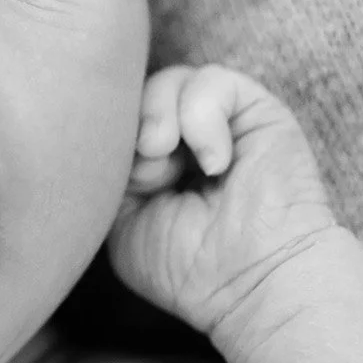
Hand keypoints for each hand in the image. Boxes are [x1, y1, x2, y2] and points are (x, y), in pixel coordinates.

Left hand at [107, 64, 337, 340]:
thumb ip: (107, 171)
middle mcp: (185, 137)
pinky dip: (202, 118)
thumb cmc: (189, 268)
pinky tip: (216, 165)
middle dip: (130, 122)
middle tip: (143, 171)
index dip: (105, 136)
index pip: (115, 117)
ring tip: (167, 160)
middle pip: (137, 90)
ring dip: (158, 115)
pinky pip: (213, 80)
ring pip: (171, 78)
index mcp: (152, 162)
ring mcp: (221, 122)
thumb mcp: (120, 221)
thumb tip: (105, 125)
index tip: (119, 183)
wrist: (254, 285)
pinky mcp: (257, 110)